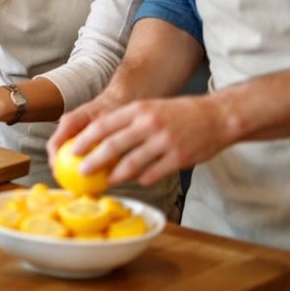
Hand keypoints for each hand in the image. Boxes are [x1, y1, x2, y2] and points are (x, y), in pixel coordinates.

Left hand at [57, 95, 227, 187]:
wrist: (217, 116)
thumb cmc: (179, 113)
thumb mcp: (150, 108)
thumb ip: (128, 122)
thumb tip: (101, 140)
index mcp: (139, 109)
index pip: (104, 125)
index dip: (85, 139)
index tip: (72, 151)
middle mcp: (149, 124)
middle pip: (113, 145)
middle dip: (93, 161)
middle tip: (81, 171)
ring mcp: (165, 142)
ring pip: (132, 163)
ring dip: (115, 175)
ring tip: (105, 182)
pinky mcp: (179, 158)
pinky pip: (153, 173)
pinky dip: (142, 179)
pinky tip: (137, 181)